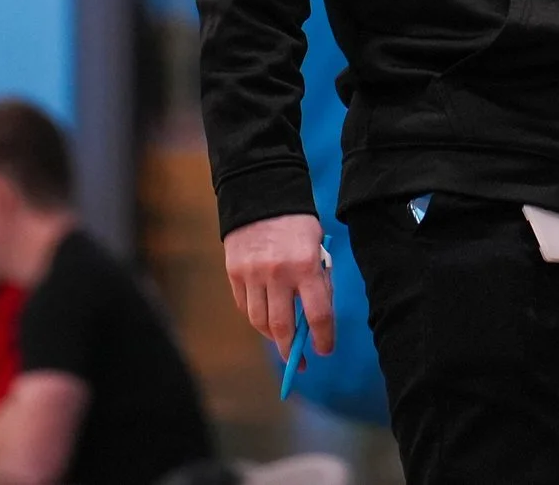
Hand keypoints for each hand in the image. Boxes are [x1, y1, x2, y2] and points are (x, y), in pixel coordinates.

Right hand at [222, 213, 335, 358]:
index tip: (324, 351)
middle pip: (283, 326)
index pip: (318, 313)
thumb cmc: (298, 226)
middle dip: (292, 350)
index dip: (323, 337)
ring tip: (283, 341)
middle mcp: (278, 273)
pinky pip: (245, 307)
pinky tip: (266, 321)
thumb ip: (318, 281)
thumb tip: (315, 320)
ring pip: (260, 321)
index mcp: (306, 265)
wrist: (263, 195)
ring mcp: (253, 274)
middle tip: (299, 363)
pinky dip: (256, 319)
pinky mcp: (234, 273)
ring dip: (273, 337)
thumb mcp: (318, 248)